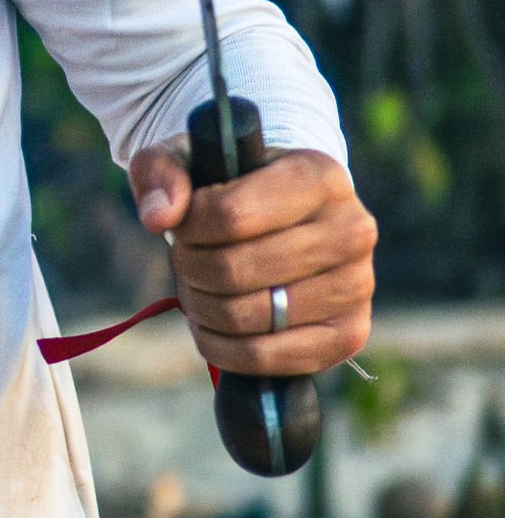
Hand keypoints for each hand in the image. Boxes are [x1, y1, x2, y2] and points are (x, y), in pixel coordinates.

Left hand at [130, 143, 375, 377]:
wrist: (285, 221)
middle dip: (190, 268)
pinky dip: (220, 346)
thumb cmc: (229, 187)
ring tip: (200, 288)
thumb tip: (158, 217)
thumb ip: (162, 173)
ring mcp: (357, 286)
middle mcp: (352, 230)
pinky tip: (212, 325)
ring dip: (201, 307)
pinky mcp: (348, 335)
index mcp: (320, 177)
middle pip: (232, 270)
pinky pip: (263, 357)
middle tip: (186, 260)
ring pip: (244, 315)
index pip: (230, 214)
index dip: (188, 227)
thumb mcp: (186, 160)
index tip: (183, 223)